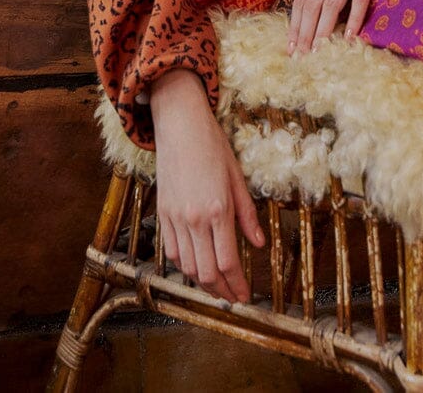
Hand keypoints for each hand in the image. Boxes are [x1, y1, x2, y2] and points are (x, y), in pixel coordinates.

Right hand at [150, 68, 265, 303]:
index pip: (228, 261)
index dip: (238, 284)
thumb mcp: (237, 177)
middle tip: (233, 296)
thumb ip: (247, 215)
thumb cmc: (213, 146)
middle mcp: (194, 219)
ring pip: (187, 266)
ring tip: (217, 285)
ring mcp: (175, 218)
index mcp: (218, 209)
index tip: (245, 296)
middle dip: (221, 290)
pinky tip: (196, 265)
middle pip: (206, 272)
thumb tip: (259, 243)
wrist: (180, 125)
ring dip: (202, 281)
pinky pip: (172, 251)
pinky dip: (184, 265)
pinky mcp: (162, 213)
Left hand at [287, 0, 422, 54]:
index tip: (291, 49)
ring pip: (331, 2)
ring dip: (323, 29)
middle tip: (302, 57)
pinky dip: (354, 19)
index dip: (294, 26)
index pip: (301, 0)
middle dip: (305, 33)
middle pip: (312, 4)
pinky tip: (349, 38)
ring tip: (320, 52)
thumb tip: (310, 23)